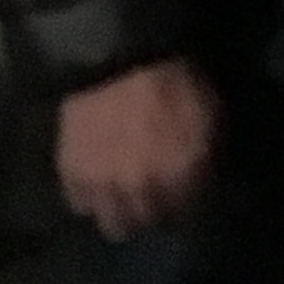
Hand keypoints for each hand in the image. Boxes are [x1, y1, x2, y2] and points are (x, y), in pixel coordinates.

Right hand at [55, 57, 217, 239]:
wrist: (122, 58)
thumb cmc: (175, 81)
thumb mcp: (210, 115)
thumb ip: (207, 156)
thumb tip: (204, 180)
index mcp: (183, 176)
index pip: (187, 214)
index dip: (186, 205)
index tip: (183, 196)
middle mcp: (144, 190)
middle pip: (148, 224)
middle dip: (152, 214)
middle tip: (151, 198)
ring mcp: (105, 187)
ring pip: (113, 224)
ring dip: (120, 213)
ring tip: (122, 198)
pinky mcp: (72, 176)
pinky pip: (80, 204)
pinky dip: (89, 197)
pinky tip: (97, 183)